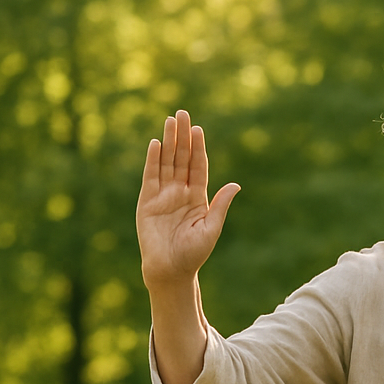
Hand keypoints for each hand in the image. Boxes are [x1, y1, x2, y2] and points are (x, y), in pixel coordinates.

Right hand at [136, 110, 238, 288]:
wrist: (171, 270)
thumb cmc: (193, 254)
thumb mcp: (212, 228)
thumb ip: (220, 205)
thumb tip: (236, 185)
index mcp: (197, 197)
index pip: (198, 166)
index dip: (198, 148)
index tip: (199, 129)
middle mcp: (179, 192)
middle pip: (181, 158)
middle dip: (182, 136)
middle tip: (183, 113)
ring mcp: (162, 195)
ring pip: (166, 162)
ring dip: (168, 141)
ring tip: (170, 121)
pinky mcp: (147, 201)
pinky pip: (150, 176)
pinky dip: (153, 159)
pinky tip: (156, 143)